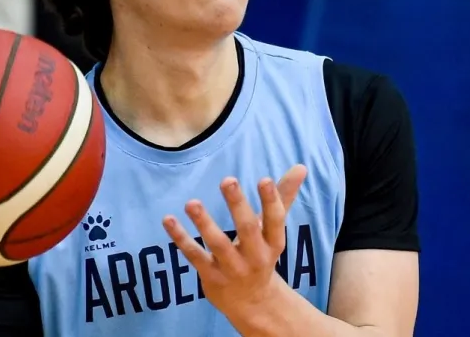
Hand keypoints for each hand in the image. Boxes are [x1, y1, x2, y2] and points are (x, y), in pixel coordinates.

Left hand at [163, 164, 307, 315]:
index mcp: (273, 242)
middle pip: (247, 229)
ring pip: (218, 244)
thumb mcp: (273, 229)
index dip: (271, 201)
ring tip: (191, 202)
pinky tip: (168, 219)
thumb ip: (283, 197)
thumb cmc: (261, 254)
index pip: (275, 220)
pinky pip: (195, 255)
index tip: (264, 179)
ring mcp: (232, 269)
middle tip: (228, 180)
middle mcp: (255, 257)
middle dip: (238, 205)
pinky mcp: (211, 276)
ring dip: (204, 223)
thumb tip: (301, 167)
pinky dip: (180, 238)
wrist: (251, 302)